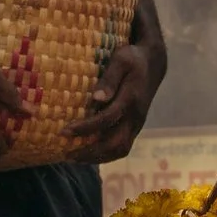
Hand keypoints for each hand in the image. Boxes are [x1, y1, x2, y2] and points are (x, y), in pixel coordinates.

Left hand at [67, 40, 157, 163]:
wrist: (152, 64)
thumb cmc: (132, 58)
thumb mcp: (121, 60)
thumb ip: (110, 79)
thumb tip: (97, 97)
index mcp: (131, 99)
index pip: (107, 119)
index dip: (85, 128)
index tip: (64, 131)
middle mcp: (135, 116)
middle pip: (116, 143)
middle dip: (90, 151)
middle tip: (66, 153)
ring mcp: (137, 124)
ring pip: (120, 149)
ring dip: (97, 157)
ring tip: (74, 158)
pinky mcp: (135, 128)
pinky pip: (122, 148)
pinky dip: (105, 155)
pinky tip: (87, 154)